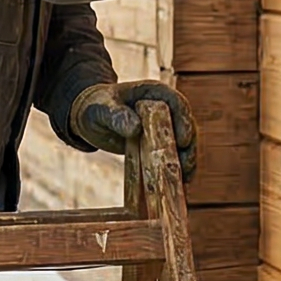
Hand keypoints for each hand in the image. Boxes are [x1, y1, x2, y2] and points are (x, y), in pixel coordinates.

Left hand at [69, 79, 197, 179]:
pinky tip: (178, 185)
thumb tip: (136, 128)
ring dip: (186, 162)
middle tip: (185, 166)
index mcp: (155, 94)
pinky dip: (177, 170)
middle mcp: (166, 109)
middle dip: (189, 147)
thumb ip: (117, 116)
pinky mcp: (161, 145)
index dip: (184, 122)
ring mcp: (165, 128)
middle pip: (187, 127)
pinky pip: (174, 157)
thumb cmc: (97, 107)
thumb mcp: (102, 109)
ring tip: (185, 181)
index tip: (182, 141)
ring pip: (184, 144)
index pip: (178, 104)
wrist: (91, 118)